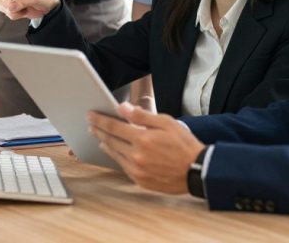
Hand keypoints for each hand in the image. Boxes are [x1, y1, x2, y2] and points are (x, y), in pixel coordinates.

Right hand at [0, 0, 59, 19]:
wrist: (48, 7)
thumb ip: (22, 2)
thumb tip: (10, 7)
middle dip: (10, 5)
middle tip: (23, 5)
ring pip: (2, 8)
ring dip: (15, 12)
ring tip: (26, 7)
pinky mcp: (10, 7)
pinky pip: (7, 14)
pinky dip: (16, 16)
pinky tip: (24, 12)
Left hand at [88, 102, 204, 193]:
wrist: (197, 171)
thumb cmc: (184, 144)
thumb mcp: (167, 123)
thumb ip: (143, 116)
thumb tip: (123, 108)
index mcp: (143, 139)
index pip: (114, 127)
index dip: (100, 120)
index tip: (91, 115)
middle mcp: (137, 155)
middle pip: (111, 140)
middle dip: (99, 131)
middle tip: (91, 124)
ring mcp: (137, 170)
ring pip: (114, 154)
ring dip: (105, 144)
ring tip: (99, 137)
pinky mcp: (140, 181)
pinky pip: (123, 166)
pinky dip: (116, 157)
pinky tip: (114, 151)